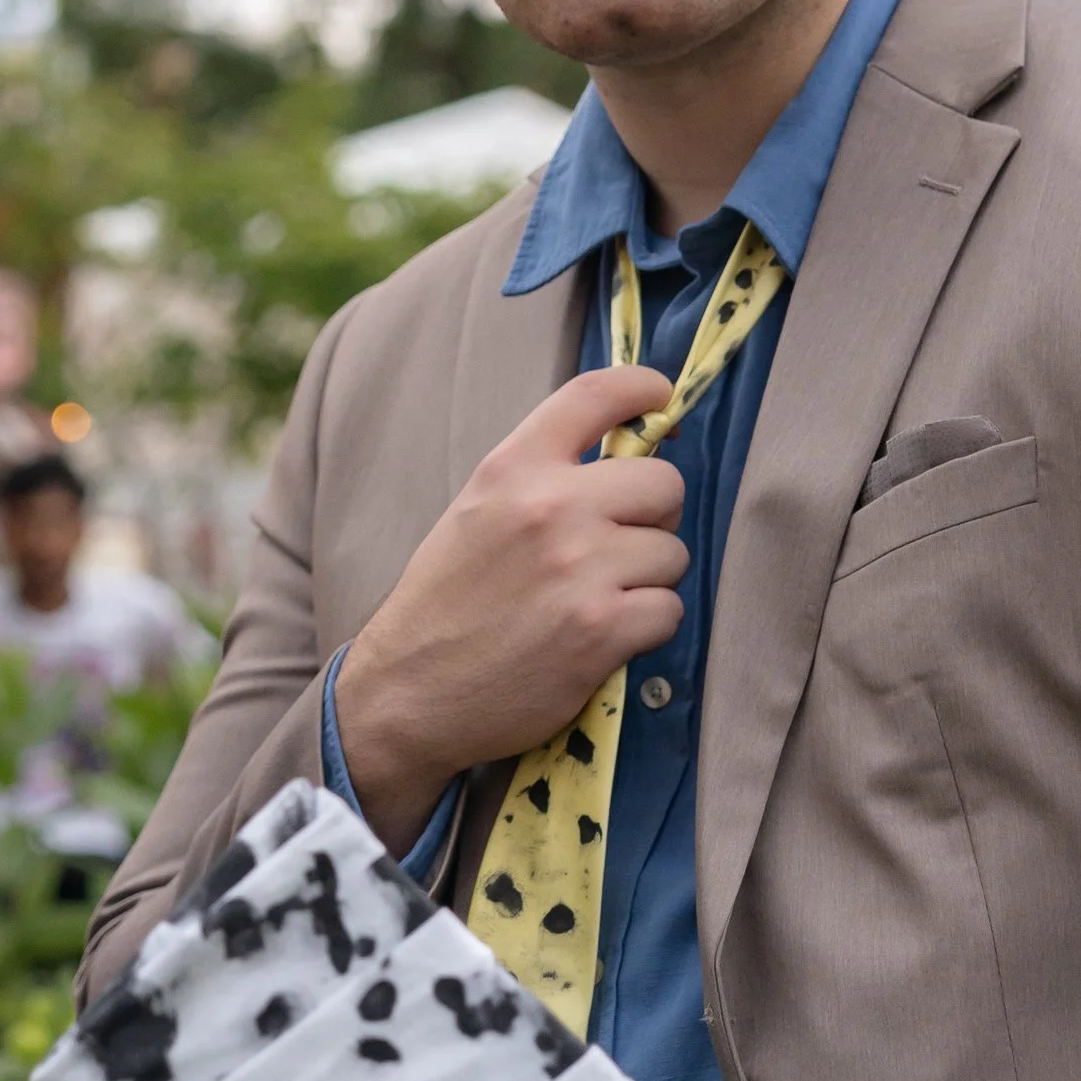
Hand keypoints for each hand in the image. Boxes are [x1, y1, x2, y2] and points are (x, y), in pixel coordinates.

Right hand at [333, 365, 688, 848]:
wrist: (407, 692)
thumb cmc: (444, 604)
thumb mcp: (475, 514)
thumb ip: (540, 480)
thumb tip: (624, 458)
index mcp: (512, 468)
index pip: (596, 395)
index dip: (644, 388)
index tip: (659, 401)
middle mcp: (549, 507)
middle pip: (663, 482)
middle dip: (653, 517)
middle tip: (619, 547)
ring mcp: (579, 569)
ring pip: (672, 553)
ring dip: (648, 580)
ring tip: (599, 601)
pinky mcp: (601, 630)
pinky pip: (669, 609)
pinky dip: (645, 628)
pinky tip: (602, 638)